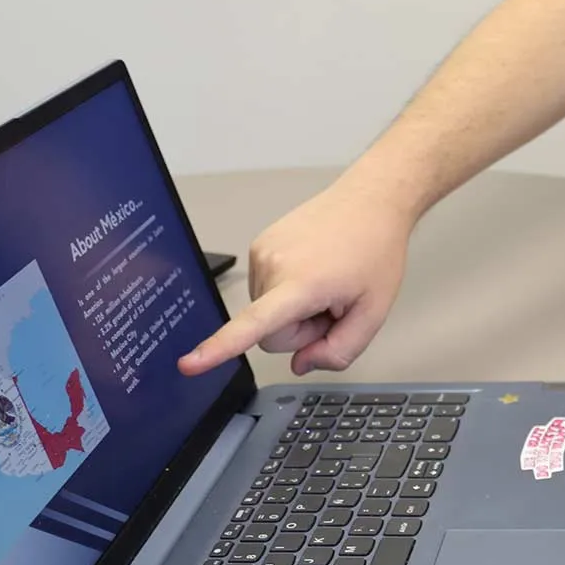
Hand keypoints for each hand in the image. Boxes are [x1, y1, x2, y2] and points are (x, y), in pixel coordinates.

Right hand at [177, 175, 414, 376]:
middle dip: (302, 330)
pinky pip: (265, 290)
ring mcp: (262, 251)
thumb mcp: (375, 311)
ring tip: (325, 282)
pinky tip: (314, 271)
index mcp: (302, 283)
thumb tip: (300, 364)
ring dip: (295, 309)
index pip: (254, 324)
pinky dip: (287, 290)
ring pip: (266, 313)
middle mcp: (273, 264)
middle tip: (335, 302)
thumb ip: (340, 351)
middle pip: (271, 334)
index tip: (189, 364)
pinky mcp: (259, 245)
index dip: (220, 347)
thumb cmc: (376, 250)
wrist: (371, 200)